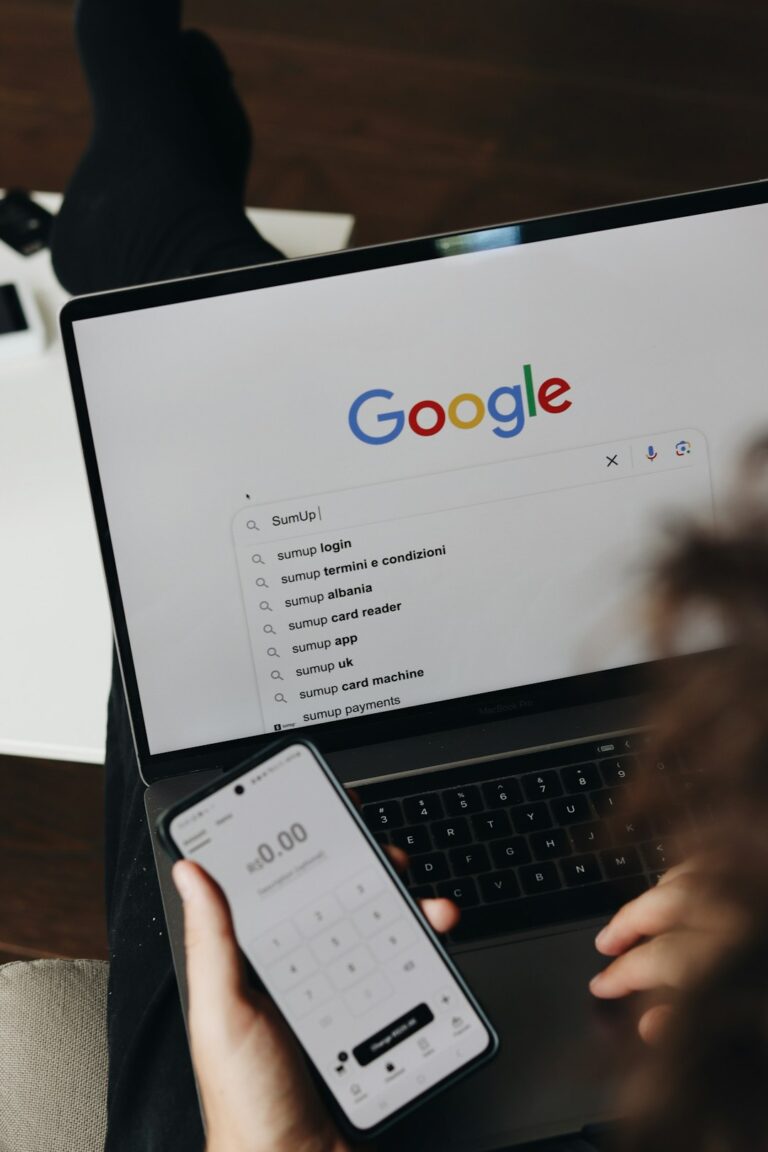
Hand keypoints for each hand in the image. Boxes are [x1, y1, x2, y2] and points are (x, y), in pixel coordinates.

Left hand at [173, 849, 458, 1151]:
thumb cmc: (246, 1104)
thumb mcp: (222, 1015)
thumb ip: (212, 942)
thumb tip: (192, 871)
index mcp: (257, 962)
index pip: (280, 887)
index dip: (303, 846)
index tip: (326, 813)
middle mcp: (301, 971)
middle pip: (340, 901)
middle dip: (370, 871)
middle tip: (389, 858)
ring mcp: (342, 996)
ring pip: (382, 933)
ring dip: (411, 909)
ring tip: (429, 905)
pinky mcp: (377, 1022)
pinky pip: (408, 978)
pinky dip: (428, 957)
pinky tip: (434, 950)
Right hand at [589, 860, 743, 1042]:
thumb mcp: (747, 1021)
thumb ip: (693, 1022)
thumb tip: (650, 1025)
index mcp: (733, 950)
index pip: (661, 958)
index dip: (624, 975)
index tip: (601, 987)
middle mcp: (737, 910)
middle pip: (666, 906)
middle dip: (626, 925)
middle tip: (604, 946)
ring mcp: (746, 886)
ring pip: (686, 876)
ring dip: (652, 896)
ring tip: (632, 916)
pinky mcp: (758, 867)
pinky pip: (711, 861)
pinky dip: (686, 872)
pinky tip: (677, 887)